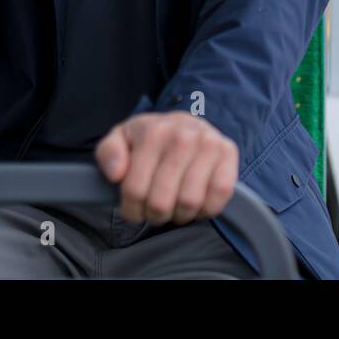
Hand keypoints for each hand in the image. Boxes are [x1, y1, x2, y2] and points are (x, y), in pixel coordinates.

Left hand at [95, 111, 238, 225]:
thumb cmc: (150, 138)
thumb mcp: (121, 139)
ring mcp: (208, 144)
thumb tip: (116, 173)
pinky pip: (218, 196)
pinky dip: (206, 209)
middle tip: (155, 209)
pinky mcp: (229, 153)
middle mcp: (182, 136)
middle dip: (154, 214)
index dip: (131, 209)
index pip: (135, 190)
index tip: (134, 208)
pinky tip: (196, 202)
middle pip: (161, 202)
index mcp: (153, 132)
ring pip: (189, 203)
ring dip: (179, 215)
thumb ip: (109, 153)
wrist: (185, 123)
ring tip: (174, 206)